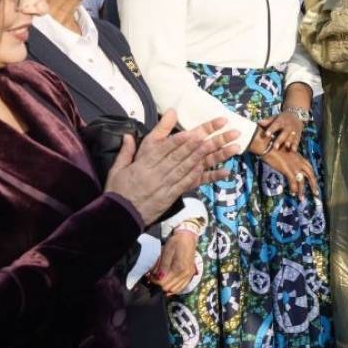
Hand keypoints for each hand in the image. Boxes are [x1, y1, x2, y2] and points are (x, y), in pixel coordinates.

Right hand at [105, 111, 236, 225]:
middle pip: (185, 154)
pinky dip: (208, 176)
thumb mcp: (118, 168)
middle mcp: (159, 171)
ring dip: (212, 156)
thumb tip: (128, 134)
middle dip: (205, 142)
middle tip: (222, 132)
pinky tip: (223, 170)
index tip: (198, 130)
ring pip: (192, 167)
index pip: (168, 147)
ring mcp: (168, 184)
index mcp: (145, 162)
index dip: (184, 138)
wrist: (119, 217)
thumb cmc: (118, 191)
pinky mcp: (173, 195)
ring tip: (228, 147)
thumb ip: (127, 151)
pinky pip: (192, 183)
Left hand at [152, 231, 197, 294]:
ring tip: (160, 279)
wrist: (187, 238)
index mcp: (179, 268)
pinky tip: (169, 284)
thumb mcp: (166, 252)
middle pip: (168, 288)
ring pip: (175, 289)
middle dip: (159, 285)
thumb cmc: (175, 244)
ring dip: (166, 287)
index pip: (163, 283)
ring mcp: (189, 275)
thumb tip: (158, 278)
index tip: (150, 275)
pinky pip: (182, 287)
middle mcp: (185, 274)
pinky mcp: (190, 274)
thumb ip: (162, 267)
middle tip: (154, 277)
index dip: (154, 281)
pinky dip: (174, 288)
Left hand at [258, 112, 303, 152]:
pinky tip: (293, 151)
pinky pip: (297, 141)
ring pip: (291, 137)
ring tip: (286, 147)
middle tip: (275, 147)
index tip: (266, 134)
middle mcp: (287, 126)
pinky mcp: (298, 135)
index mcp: (280, 121)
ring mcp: (293, 131)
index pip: (275, 125)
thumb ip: (268, 121)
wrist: (296, 115)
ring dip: (289, 142)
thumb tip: (258, 122)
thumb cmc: (281, 118)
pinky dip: (295, 146)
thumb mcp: (275, 117)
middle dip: (280, 140)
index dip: (271, 130)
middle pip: (284, 133)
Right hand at [262, 148, 317, 200]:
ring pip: (302, 180)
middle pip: (311, 174)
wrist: (269, 146)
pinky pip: (293, 181)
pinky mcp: (287, 169)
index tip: (314, 183)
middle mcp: (299, 162)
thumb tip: (290, 168)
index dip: (313, 176)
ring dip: (302, 190)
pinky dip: (294, 188)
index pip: (310, 168)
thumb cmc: (275, 148)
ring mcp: (294, 166)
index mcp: (300, 157)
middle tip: (316, 194)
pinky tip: (293, 193)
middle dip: (313, 185)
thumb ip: (290, 160)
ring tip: (301, 199)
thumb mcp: (286, 154)